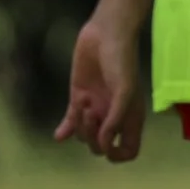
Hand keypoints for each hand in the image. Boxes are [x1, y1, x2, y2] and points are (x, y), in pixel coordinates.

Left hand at [53, 15, 147, 160]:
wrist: (105, 34)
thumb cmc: (121, 61)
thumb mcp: (125, 90)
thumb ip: (117, 118)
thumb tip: (104, 141)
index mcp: (130, 117)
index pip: (128, 150)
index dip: (117, 154)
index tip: (107, 144)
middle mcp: (113, 117)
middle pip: (102, 146)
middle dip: (93, 137)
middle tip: (90, 114)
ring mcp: (95, 108)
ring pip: (84, 135)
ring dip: (80, 127)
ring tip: (82, 105)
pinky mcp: (78, 98)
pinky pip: (69, 123)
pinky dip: (64, 131)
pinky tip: (59, 134)